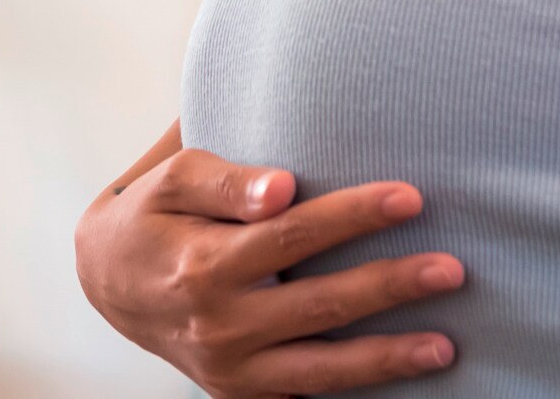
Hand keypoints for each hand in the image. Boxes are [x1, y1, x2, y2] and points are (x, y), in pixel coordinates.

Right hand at [75, 123, 464, 394]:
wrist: (107, 285)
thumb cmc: (151, 216)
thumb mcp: (173, 181)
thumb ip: (226, 182)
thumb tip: (283, 187)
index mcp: (203, 264)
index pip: (293, 235)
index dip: (353, 215)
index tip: (410, 197)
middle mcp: (219, 324)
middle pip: (320, 304)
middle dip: (391, 286)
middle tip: (453, 268)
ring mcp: (230, 367)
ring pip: (321, 369)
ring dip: (388, 358)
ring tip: (446, 348)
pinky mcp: (240, 392)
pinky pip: (306, 394)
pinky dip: (354, 388)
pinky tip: (402, 376)